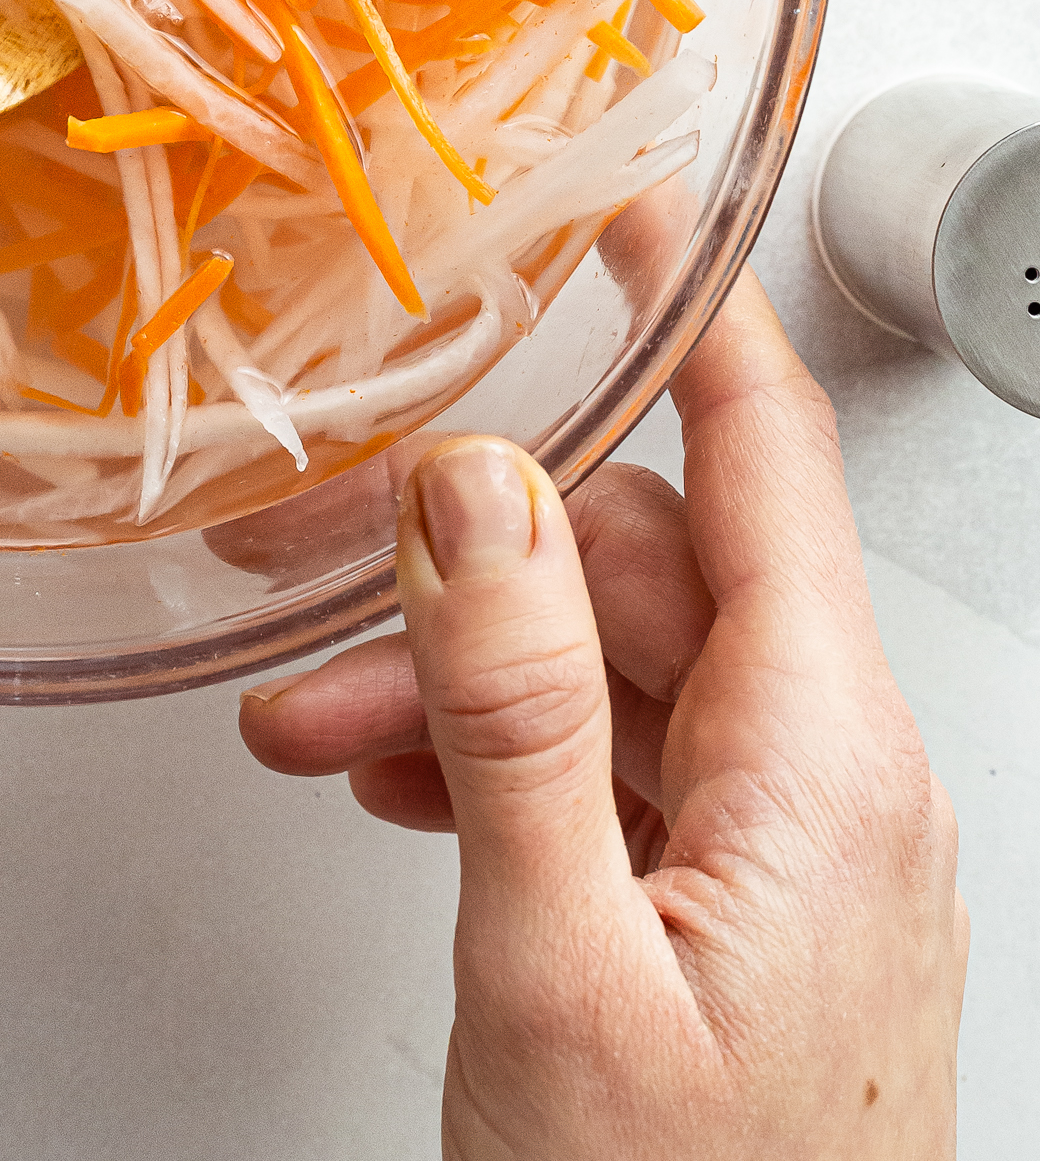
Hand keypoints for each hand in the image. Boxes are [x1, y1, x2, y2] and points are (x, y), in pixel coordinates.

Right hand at [240, 273, 966, 1160]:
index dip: (691, 311)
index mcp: (822, 766)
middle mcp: (832, 791)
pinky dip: (510, 764)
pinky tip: (414, 801)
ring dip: (469, 686)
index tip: (628, 204)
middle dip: (484, 574)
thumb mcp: (556, 956)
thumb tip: (479, 490)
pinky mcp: (747, 921)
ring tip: (327, 741)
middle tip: (331, 613)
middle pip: (655, 575)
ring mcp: (795, 860)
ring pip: (622, 680)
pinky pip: (626, 775)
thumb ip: (515, 702)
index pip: (766, 459)